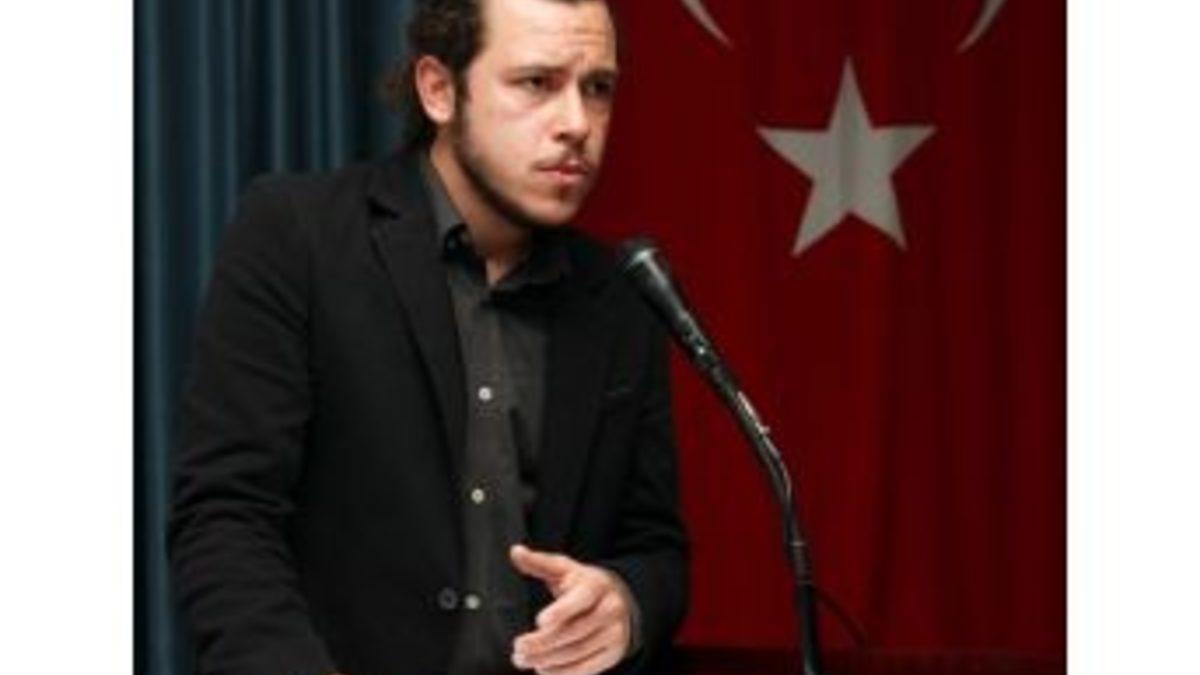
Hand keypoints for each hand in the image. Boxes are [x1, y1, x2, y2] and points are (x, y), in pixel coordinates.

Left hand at [509, 544, 632, 674]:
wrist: (619, 601)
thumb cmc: (582, 584)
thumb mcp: (563, 569)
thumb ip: (539, 562)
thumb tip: (515, 551)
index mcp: (596, 585)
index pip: (580, 600)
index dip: (561, 611)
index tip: (539, 621)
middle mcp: (610, 609)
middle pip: (574, 631)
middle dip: (543, 642)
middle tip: (518, 647)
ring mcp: (614, 633)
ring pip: (577, 652)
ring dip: (547, 660)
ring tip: (522, 660)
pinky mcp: (613, 654)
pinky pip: (586, 669)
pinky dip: (562, 673)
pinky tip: (542, 670)